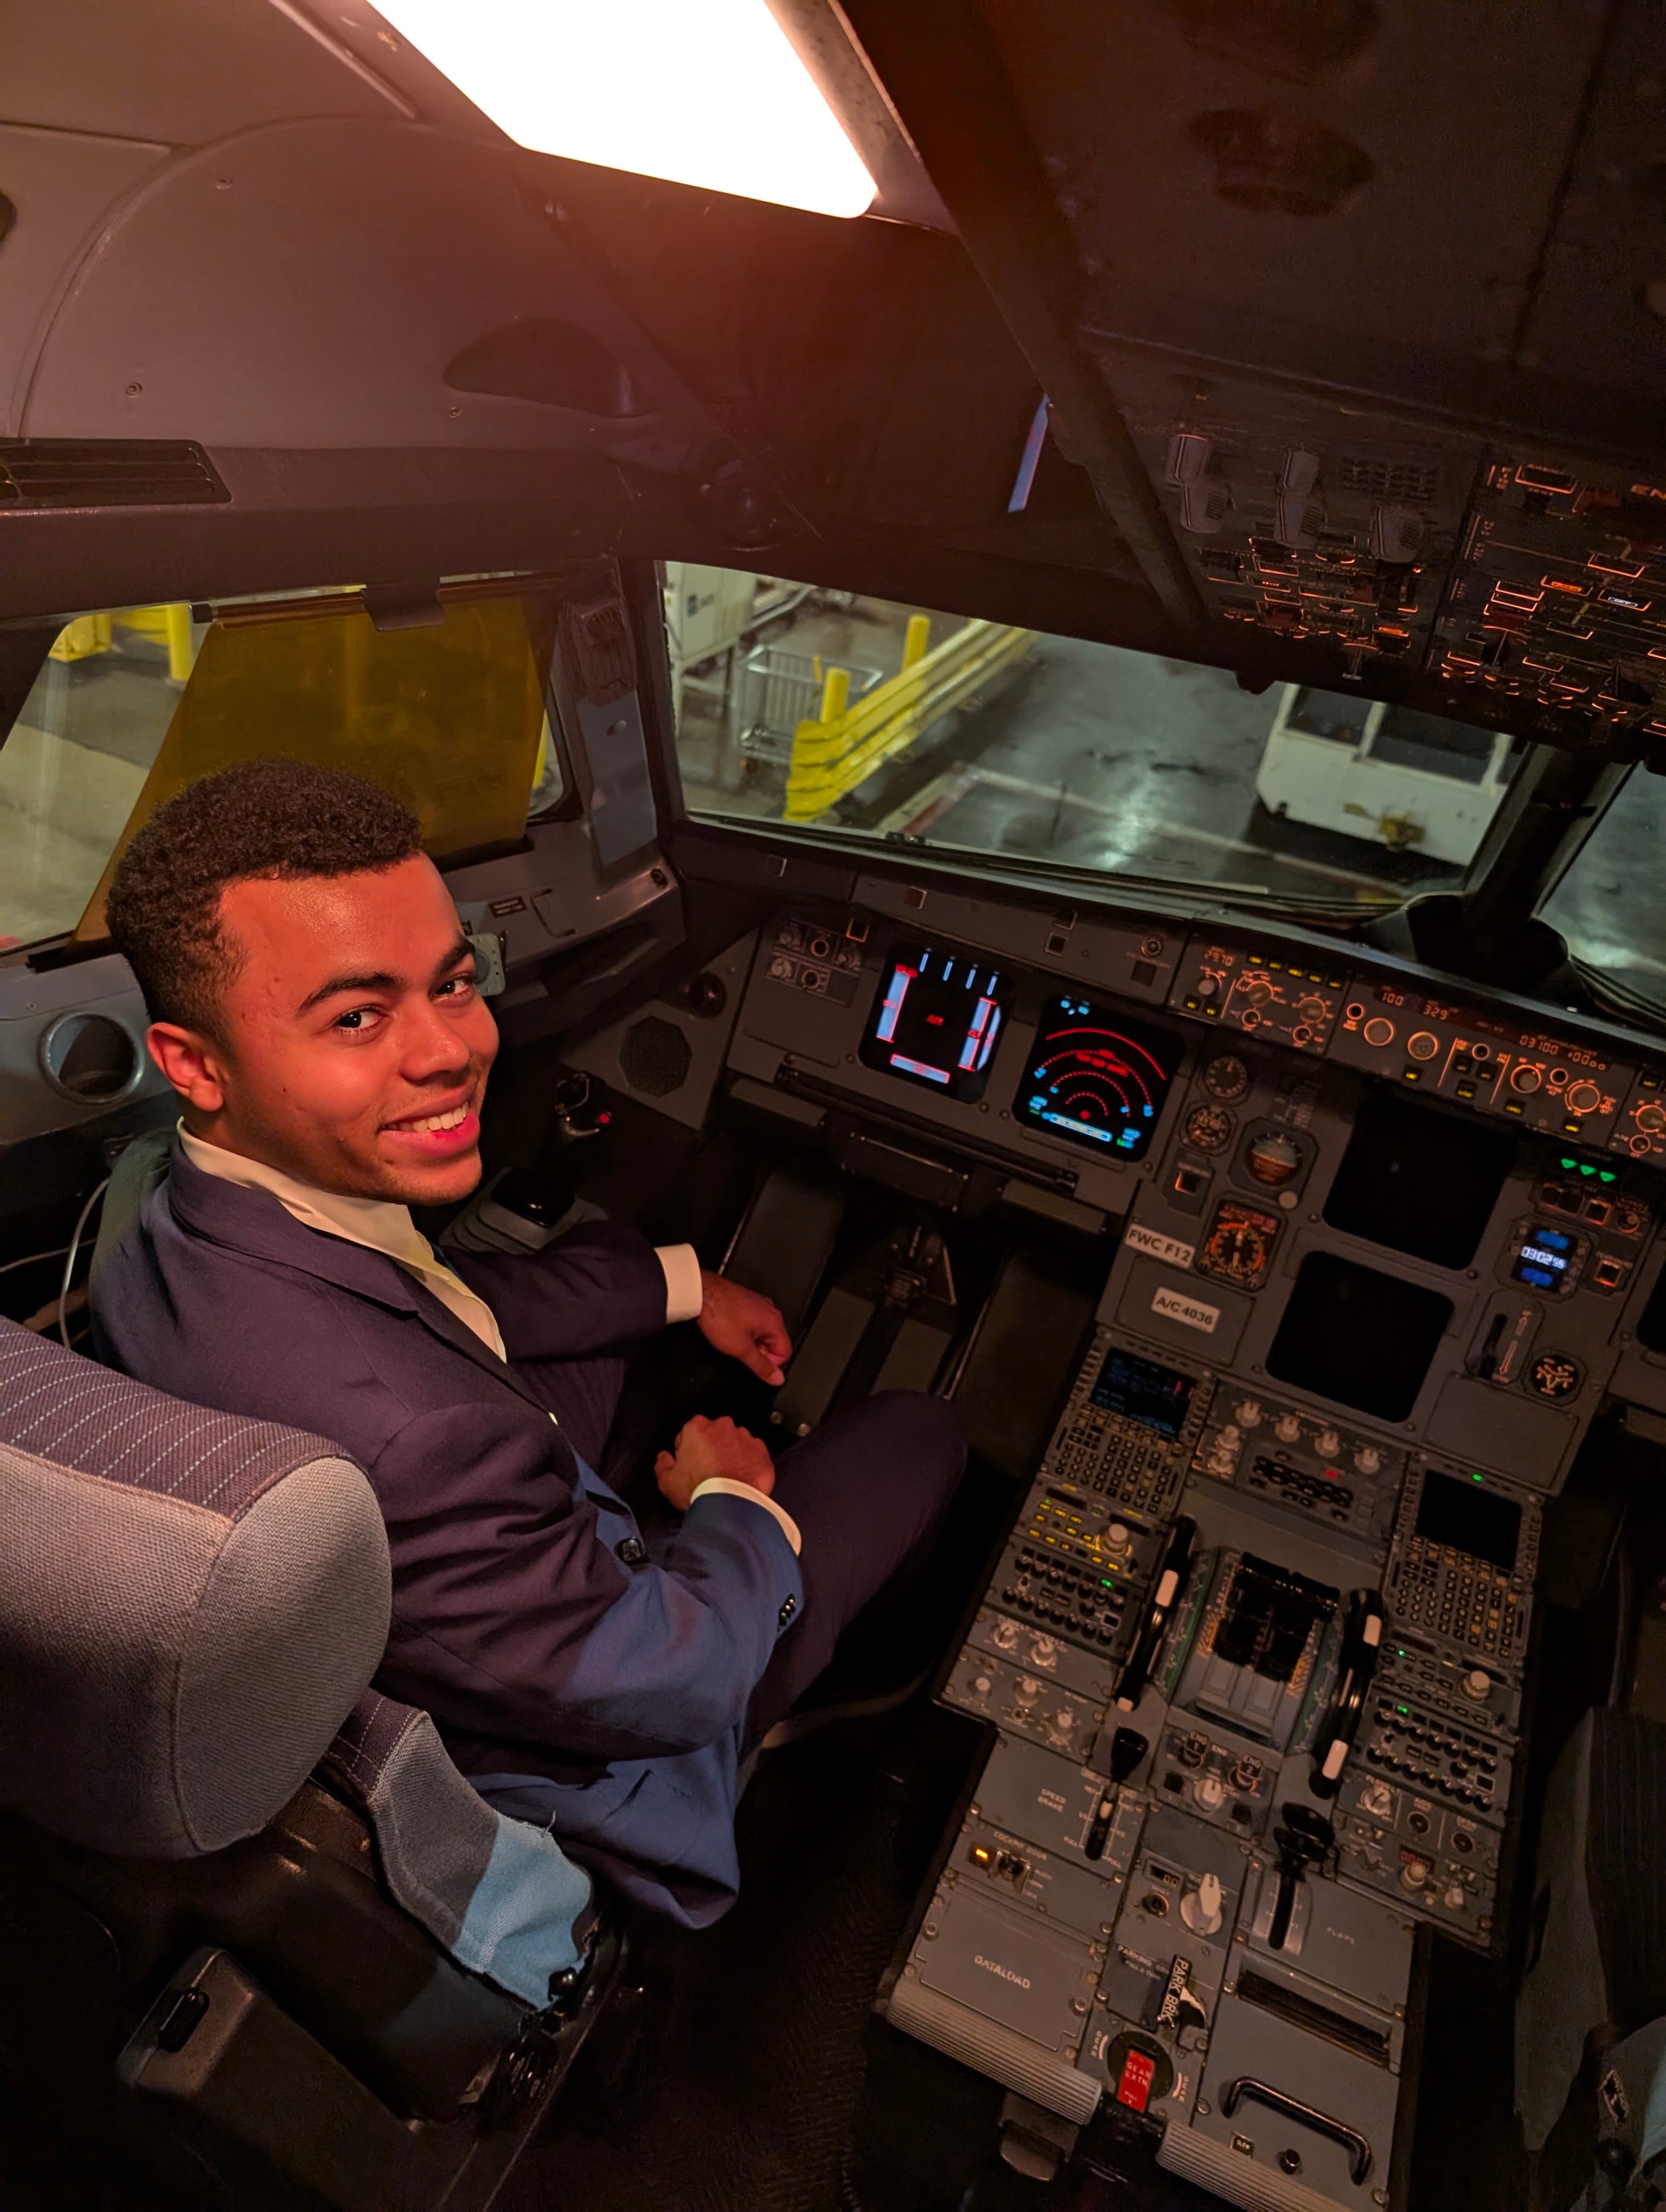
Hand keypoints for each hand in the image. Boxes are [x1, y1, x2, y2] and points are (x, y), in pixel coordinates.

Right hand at [654, 1415, 776, 1511]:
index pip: (689, 1434)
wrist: (730, 1504)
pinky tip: (743, 1478)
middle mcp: (723, 1426)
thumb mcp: (667, 1482)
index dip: (688, 1450)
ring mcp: (745, 1437)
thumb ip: (662, 1464)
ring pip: (735, 1442)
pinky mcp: (762, 1451)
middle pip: (714, 1434)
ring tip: (729, 1476)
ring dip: (732, 1454)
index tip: (690, 1465)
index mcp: (697, 1427)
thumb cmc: (696, 1489)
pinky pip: (753, 1453)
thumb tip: (664, 1457)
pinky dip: (749, 1462)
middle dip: (712, 1447)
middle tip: (710, 1471)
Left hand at [695, 1271, 791, 1387]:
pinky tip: (728, 1329)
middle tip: (739, 1350)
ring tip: (731, 1338)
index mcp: (775, 1322)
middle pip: (773, 1343)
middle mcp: (770, 1310)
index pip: (785, 1353)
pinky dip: (742, 1330)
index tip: (753, 1363)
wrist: (700, 1294)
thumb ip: (761, 1366)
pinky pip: (751, 1322)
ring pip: (761, 1333)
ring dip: (749, 1341)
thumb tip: (777, 1378)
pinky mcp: (745, 1302)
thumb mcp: (741, 1349)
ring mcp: (758, 1304)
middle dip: (758, 1351)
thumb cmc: (719, 1315)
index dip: (769, 1363)